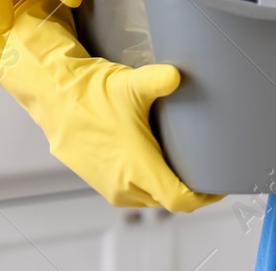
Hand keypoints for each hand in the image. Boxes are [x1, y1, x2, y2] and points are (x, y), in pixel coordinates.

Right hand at [0, 0, 219, 211]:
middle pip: (169, 199)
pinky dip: (149, 182)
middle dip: (191, 189)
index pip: (181, 199)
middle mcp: (123, 185)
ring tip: (188, 166)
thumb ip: (162, 80)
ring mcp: (109, 186)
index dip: (205, 197)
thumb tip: (177, 76)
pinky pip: (133, 191)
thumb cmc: (91, 95)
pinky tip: (157, 161)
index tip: (220, 186)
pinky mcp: (99, 180)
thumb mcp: (132, 85)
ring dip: (168, 186)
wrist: (55, 99)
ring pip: (150, 197)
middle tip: (210, 170)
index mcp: (137, 169)